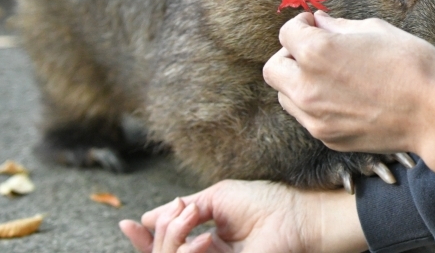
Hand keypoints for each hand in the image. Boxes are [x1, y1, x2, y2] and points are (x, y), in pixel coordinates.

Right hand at [119, 180, 366, 252]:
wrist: (296, 217)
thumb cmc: (265, 202)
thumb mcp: (217, 198)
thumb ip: (183, 211)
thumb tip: (148, 217)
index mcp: (205, 240)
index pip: (165, 246)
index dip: (143, 239)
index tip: (126, 224)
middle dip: (159, 234)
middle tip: (178, 214)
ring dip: (172, 239)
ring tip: (191, 220)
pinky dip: (187, 251)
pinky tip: (204, 239)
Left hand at [263, 12, 434, 205]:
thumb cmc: (411, 64)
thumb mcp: (375, 30)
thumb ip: (338, 26)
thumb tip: (318, 22)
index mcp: (316, 52)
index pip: (287, 33)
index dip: (302, 24)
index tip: (315, 25)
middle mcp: (307, 86)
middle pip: (274, 68)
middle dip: (290, 54)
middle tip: (315, 50)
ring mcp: (314, 117)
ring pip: (285, 95)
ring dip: (298, 81)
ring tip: (330, 75)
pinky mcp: (327, 138)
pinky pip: (306, 116)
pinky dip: (315, 104)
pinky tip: (344, 97)